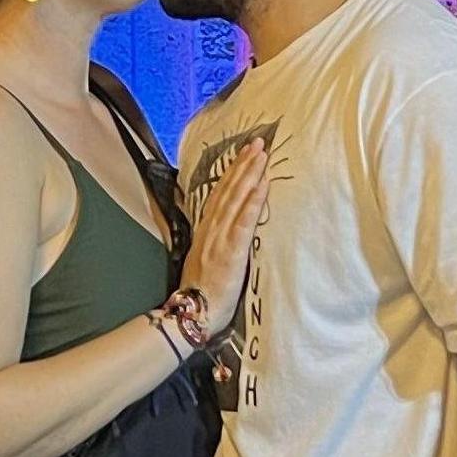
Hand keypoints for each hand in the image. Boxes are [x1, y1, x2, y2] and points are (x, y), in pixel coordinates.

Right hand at [179, 137, 272, 342]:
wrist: (193, 314)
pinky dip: (253, 202)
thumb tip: (220, 228)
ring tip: (262, 155)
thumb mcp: (201, 258)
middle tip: (258, 142)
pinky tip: (263, 186)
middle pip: (228, 190)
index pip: (220, 194)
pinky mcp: (231, 252)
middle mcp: (211, 229)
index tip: (244, 153)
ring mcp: (220, 238)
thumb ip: (211, 240)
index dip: (232, 172)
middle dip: (243, 164)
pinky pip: (243, 222)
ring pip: (236, 199)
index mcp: (205, 230)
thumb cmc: (201, 292)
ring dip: (250, 174)